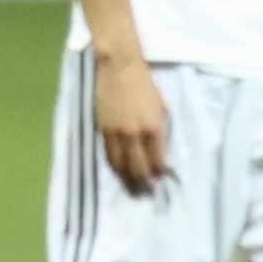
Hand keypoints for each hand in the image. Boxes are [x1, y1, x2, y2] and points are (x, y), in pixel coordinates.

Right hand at [93, 50, 167, 196]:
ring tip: (131, 189)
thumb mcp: (161, 107)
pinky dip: (113, 165)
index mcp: (152, 127)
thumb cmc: (145, 84)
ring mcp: (115, 132)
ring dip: (126, 179)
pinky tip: (117, 172)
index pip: (156, 159)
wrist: (119, 67)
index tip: (160, 182)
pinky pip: (107, 153)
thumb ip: (160, 129)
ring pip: (119, 164)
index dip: (158, 173)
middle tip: (147, 194)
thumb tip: (159, 149)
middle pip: (137, 167)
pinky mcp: (101, 128)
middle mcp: (133, 134)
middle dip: (143, 183)